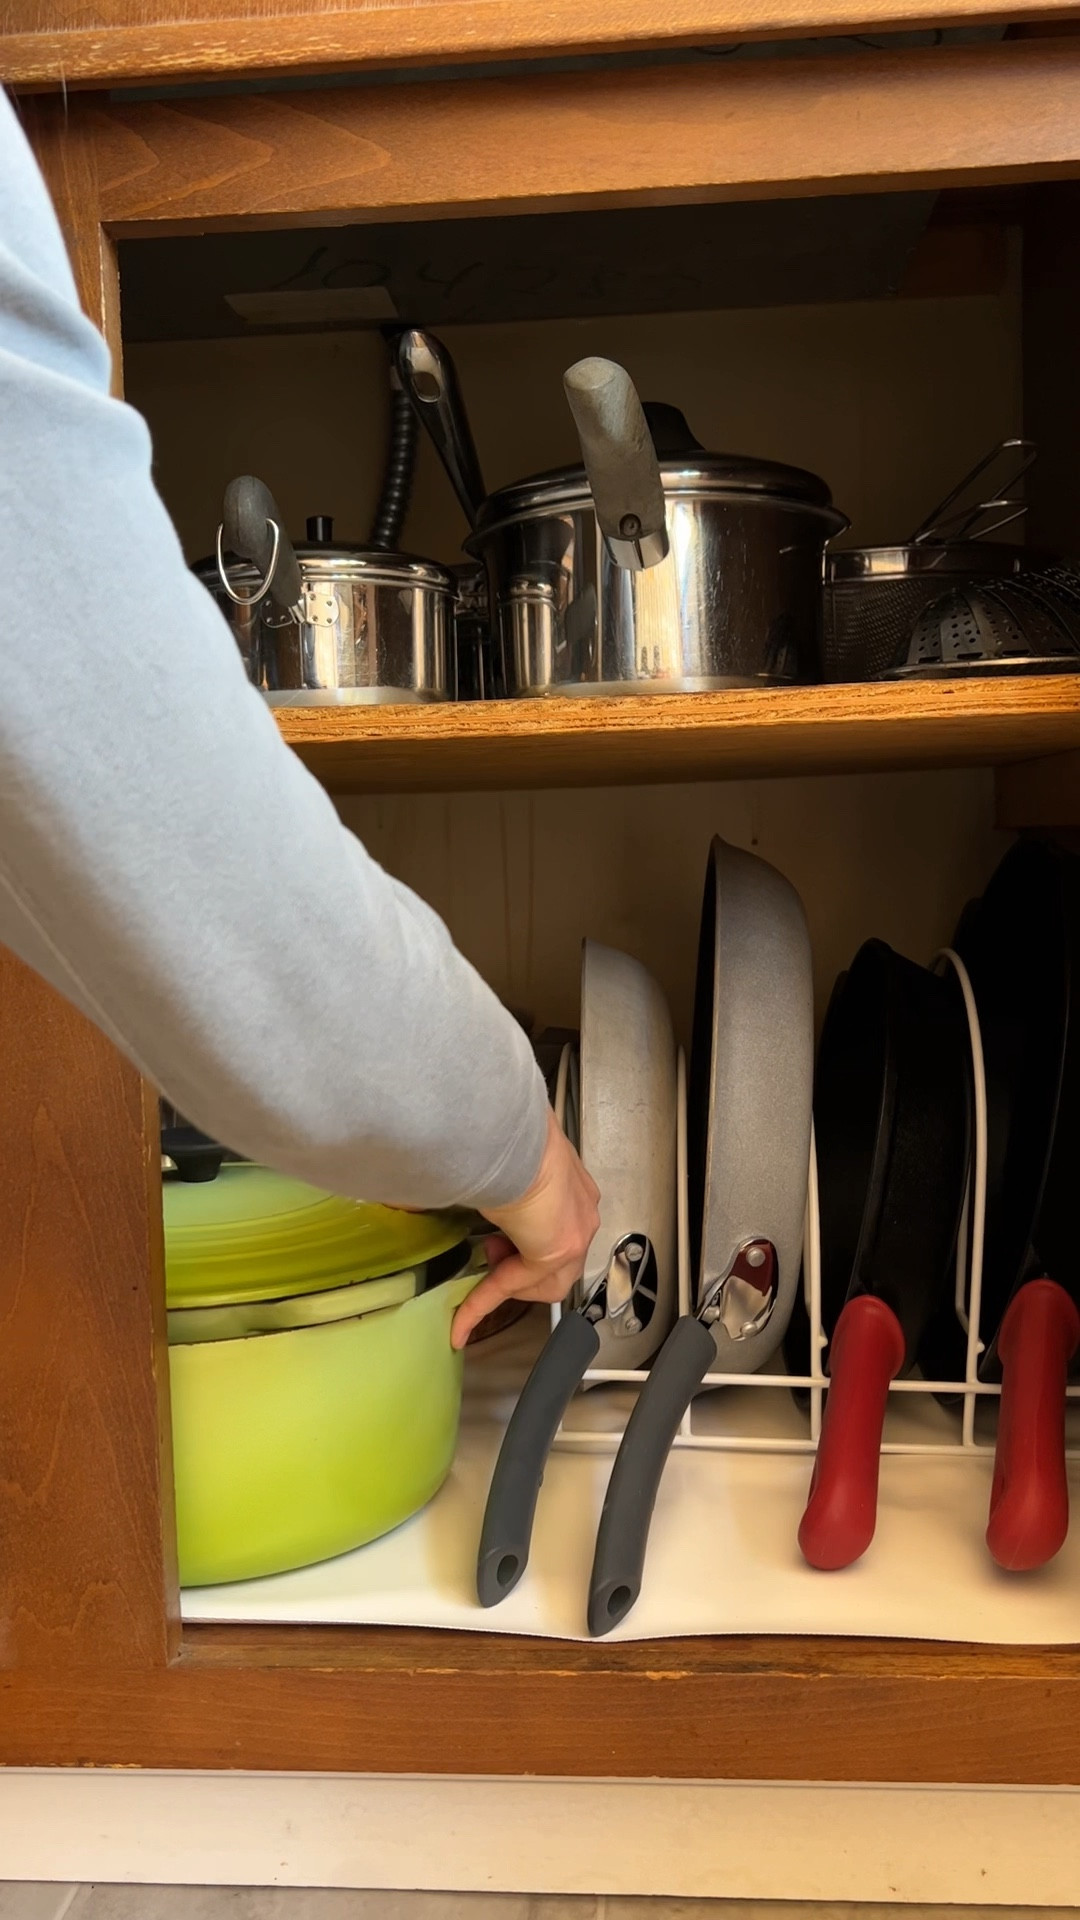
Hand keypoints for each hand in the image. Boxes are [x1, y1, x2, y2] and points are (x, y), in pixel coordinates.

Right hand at [451, 1107, 599, 1349]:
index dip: (523, 1246)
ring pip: (546, 1281)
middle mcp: (582, 1210)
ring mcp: (577, 1231)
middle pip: (557, 1264)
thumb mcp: (502, 1160)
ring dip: (511, 1282)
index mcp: (572, 1185)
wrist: (512, 1135)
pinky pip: (516, 1284)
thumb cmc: (503, 1134)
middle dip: (522, 1268)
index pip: (553, 1228)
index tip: (497, 1248)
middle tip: (494, 1250)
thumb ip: (496, 1178)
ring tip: (488, 1260)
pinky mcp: (559, 1249)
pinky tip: (461, 1322)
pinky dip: (485, 1302)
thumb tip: (461, 1173)